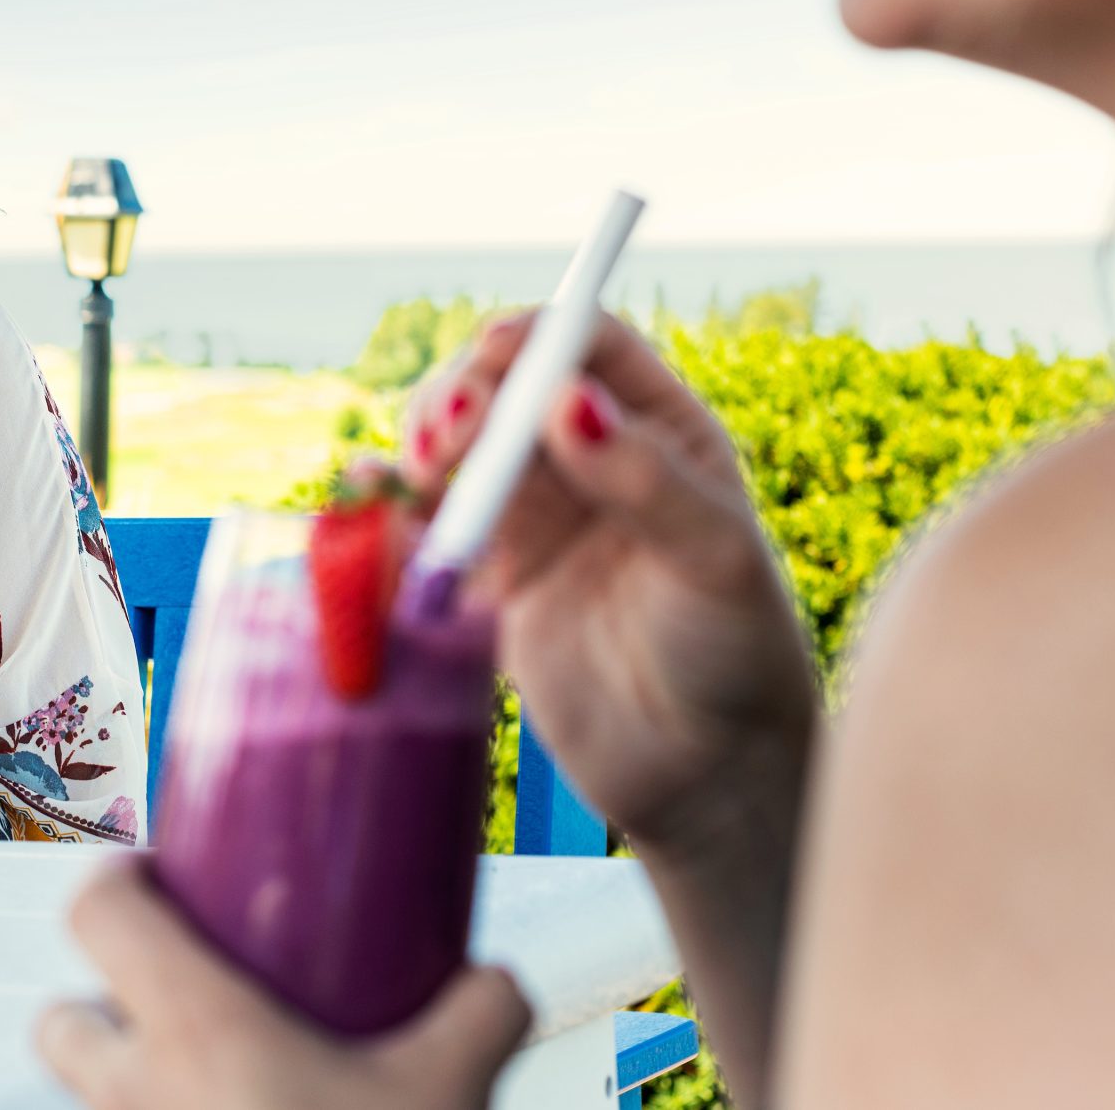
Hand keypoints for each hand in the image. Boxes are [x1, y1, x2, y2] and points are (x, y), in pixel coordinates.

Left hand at [36, 859, 528, 1109]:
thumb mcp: (451, 1095)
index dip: (115, 883)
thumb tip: (493, 984)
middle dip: (102, 1006)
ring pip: (88, 1107)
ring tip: (208, 1089)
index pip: (95, 913)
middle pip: (59, 1021)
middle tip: (174, 1000)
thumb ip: (481, 1014)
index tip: (156, 879)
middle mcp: (137, 1095)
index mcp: (195, 1029)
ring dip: (129, 1090)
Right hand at [403, 311, 818, 856]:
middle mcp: (593, 459)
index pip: (589, 349)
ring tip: (421, 475)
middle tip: (446, 435)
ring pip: (461, 443)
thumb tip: (569, 402)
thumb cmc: (734, 657)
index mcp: (662, 432)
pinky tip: (380, 499)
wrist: (702, 776)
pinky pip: (432, 515)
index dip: (537, 338)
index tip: (493, 352)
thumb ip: (645, 480)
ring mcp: (539, 514)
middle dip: (466, 394)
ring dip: (427, 442)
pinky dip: (397, 502)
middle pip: (506, 386)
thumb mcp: (714, 562)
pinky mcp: (493, 572)